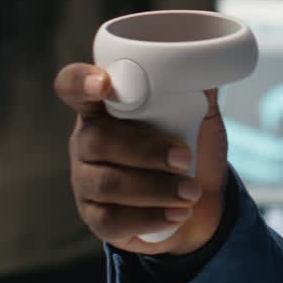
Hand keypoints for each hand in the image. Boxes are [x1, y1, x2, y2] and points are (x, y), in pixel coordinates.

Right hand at [54, 63, 229, 255]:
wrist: (202, 202)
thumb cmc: (193, 148)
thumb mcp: (200, 115)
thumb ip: (197, 89)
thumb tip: (209, 61)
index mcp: (105, 106)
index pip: (72, 86)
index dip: (80, 82)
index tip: (104, 83)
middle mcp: (88, 140)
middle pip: (97, 140)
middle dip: (144, 150)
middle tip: (184, 158)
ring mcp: (87, 180)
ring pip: (107, 183)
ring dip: (154, 188)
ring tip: (192, 192)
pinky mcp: (96, 217)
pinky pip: (112, 220)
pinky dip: (150, 217)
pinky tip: (178, 214)